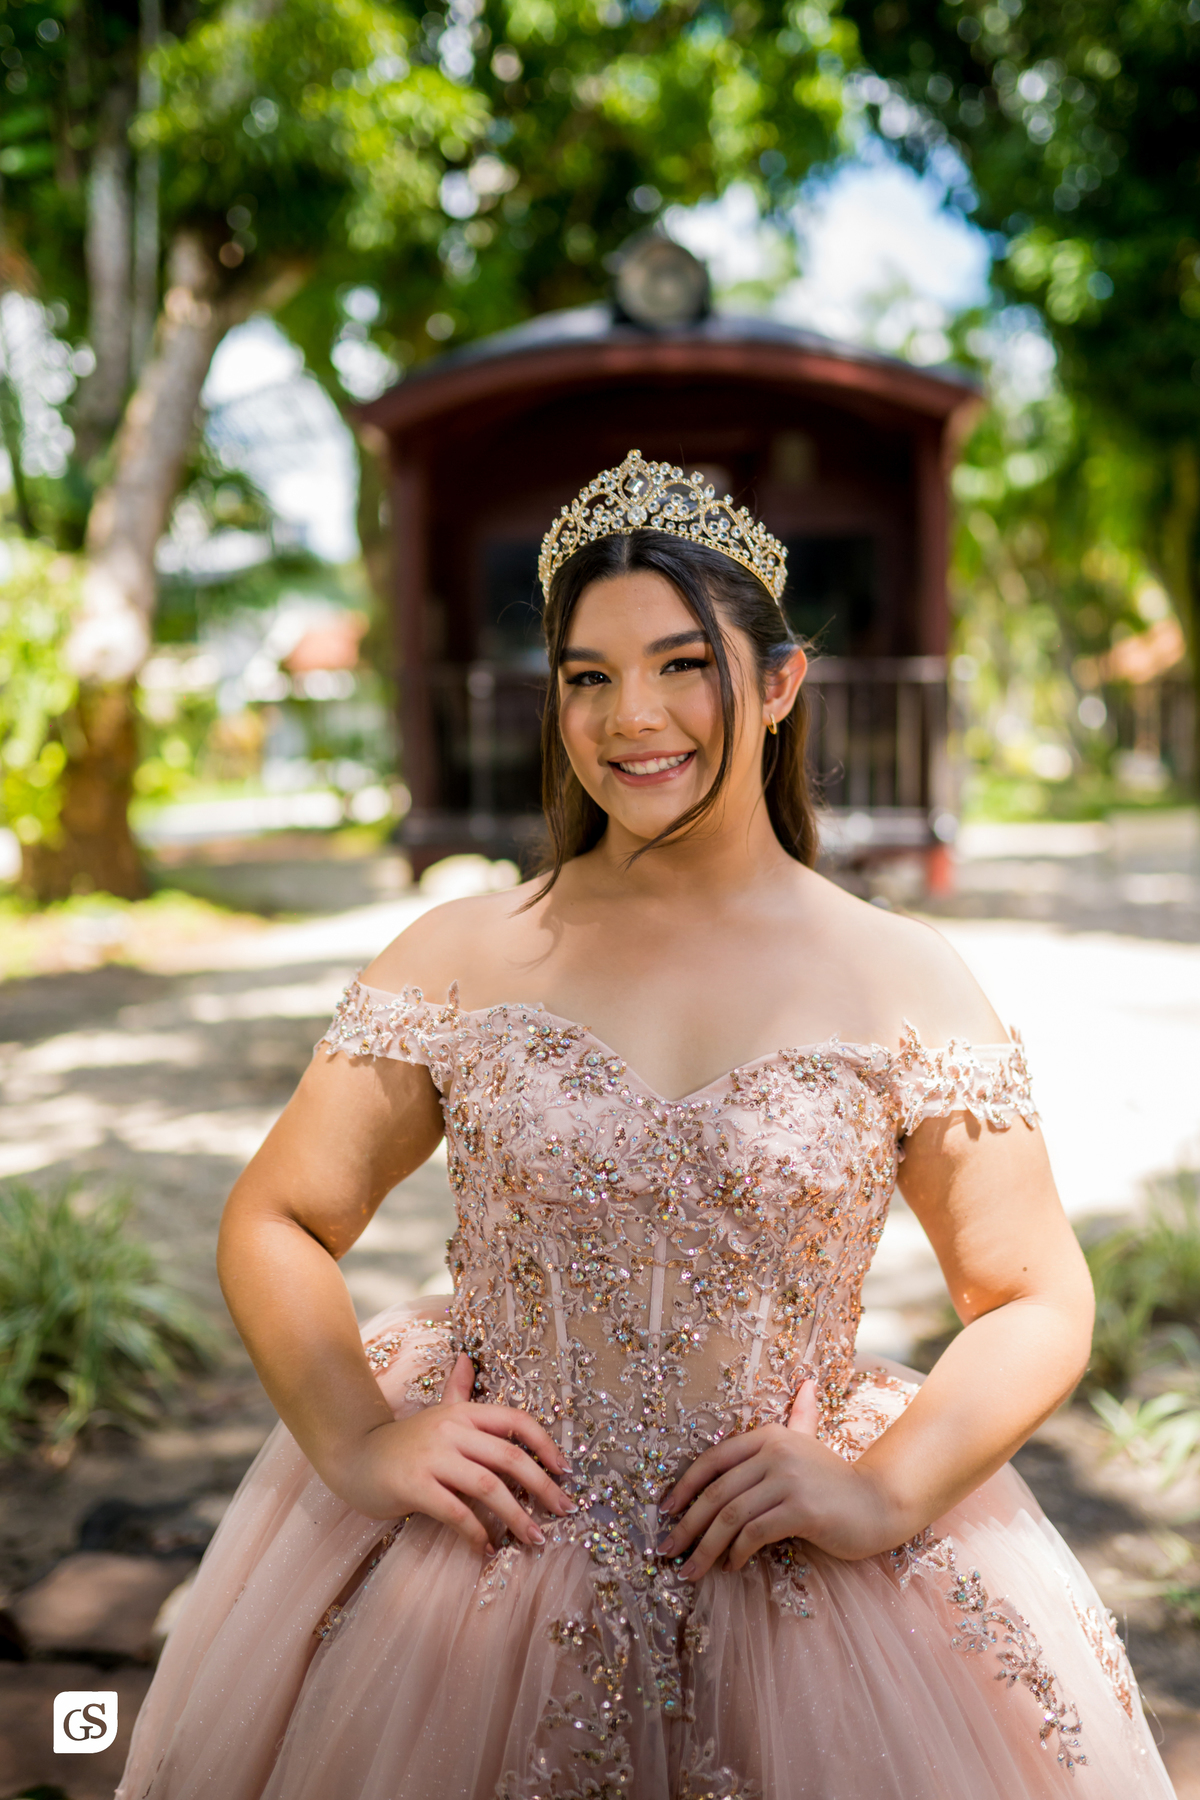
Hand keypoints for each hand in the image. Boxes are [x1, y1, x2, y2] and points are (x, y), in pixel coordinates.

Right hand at [335, 1354, 574, 1553]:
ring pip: (488, 1487)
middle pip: (509, 1457)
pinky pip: (456, 1512)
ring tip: (534, 1538)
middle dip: (543, 1486)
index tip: (566, 1470)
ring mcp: (432, 1457)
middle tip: (564, 1510)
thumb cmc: (402, 1441)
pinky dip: (476, 1534)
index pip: (515, 1420)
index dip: (545, 1444)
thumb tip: (468, 1357)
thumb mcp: (435, 1413)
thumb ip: (458, 1391)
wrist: (353, 1456)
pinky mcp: (414, 1486)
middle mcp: (451, 1430)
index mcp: (463, 1413)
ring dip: (517, 1516)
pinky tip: (486, 1549)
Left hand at [657, 1381, 895, 1576]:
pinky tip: (731, 1566)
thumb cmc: (836, 1480)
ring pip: (731, 1516)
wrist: (878, 1504)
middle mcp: (776, 1451)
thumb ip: (801, 1417)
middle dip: (687, 1525)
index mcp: (769, 1435)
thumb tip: (807, 1384)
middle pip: (717, 1492)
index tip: (664, 1512)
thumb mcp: (811, 1444)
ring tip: (690, 1570)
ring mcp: (789, 1479)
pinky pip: (755, 1533)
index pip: (713, 1459)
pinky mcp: (801, 1510)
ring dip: (705, 1548)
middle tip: (667, 1550)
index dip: (684, 1486)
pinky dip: (737, 1553)